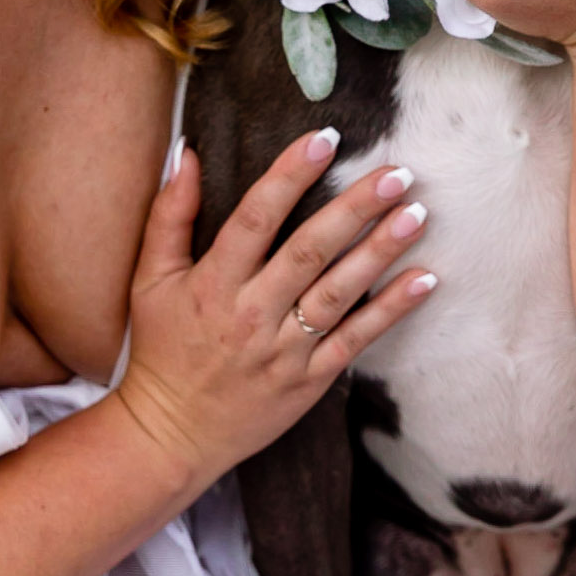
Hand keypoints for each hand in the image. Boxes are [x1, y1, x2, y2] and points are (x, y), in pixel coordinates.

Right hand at [112, 130, 434, 485]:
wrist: (171, 435)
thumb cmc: (161, 349)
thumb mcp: (151, 280)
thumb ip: (170, 215)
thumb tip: (188, 152)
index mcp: (214, 283)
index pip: (256, 218)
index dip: (290, 176)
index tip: (325, 140)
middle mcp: (252, 313)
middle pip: (309, 251)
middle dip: (355, 208)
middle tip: (397, 173)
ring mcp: (284, 349)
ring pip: (339, 292)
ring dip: (381, 251)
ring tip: (418, 214)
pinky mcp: (310, 379)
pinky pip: (357, 339)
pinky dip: (391, 309)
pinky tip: (424, 279)